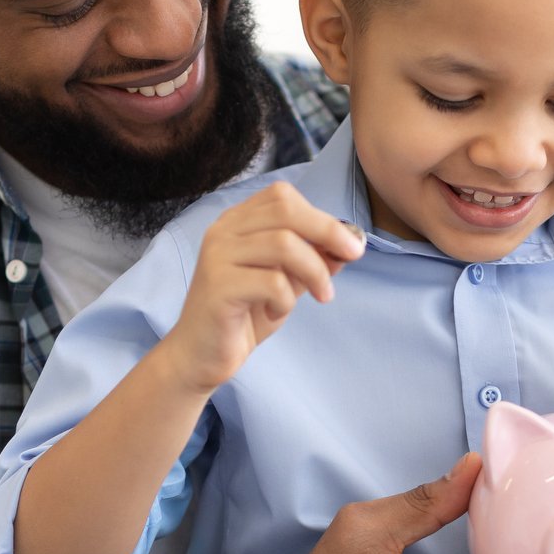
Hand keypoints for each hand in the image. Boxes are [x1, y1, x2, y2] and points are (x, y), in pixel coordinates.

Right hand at [159, 183, 364, 393]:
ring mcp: (217, 255)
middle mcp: (223, 231)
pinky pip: (271, 282)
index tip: (349, 244)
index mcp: (237, 222)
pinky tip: (275, 313)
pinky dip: (286, 300)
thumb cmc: (244, 316)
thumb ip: (312, 259)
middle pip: (286, 210)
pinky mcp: (217, 286)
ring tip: (322, 296)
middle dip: (328, 231)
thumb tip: (350, 243)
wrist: (200, 356)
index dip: (322, 216)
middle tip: (353, 256)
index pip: (283, 197)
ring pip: (283, 244)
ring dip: (315, 271)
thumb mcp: (286, 282)